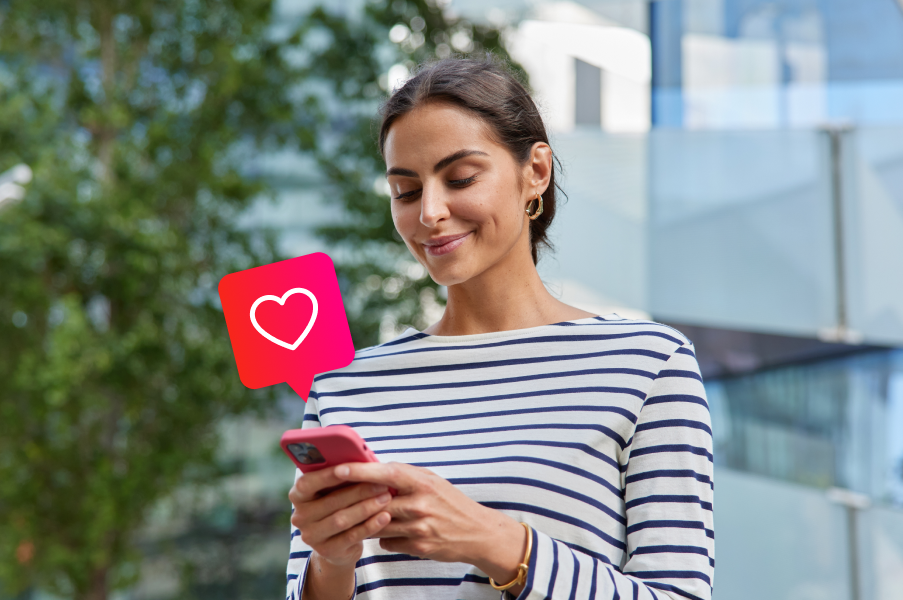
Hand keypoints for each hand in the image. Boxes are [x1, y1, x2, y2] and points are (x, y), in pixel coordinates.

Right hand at [288, 465, 392, 568]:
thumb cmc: (339, 504)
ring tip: (386, 497)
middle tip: (382, 484)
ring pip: (342, 520)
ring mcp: (311, 536)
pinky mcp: (327, 551)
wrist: (338, 544)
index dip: (327, 475)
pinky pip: (351, 536)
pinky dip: (370, 525)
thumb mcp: (335, 490)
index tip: (349, 467)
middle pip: (331, 502)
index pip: (307, 483)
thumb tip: (361, 459)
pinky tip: (385, 516)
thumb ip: (341, 476)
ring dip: (367, 507)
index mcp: (298, 495)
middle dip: (359, 491)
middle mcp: (300, 516)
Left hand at [332, 462, 526, 584]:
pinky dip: (382, 536)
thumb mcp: (432, 480)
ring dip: (366, 520)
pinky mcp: (418, 546)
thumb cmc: (451, 501)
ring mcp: (418, 527)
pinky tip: (388, 530)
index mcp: (422, 482)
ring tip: (359, 514)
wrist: (477, 532)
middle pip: (376, 502)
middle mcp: (420, 504)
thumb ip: (404, 474)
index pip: (386, 473)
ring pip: (377, 524)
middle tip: (335, 496)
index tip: (339, 468)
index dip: (360, 471)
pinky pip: (386, 542)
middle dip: (355, 500)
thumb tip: (374, 466)